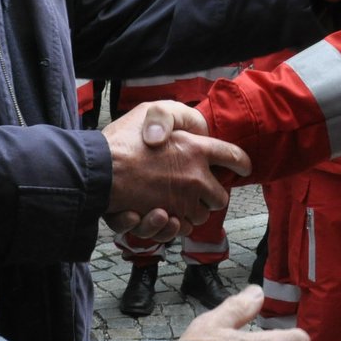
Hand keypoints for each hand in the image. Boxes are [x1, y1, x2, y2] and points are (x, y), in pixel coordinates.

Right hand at [103, 101, 250, 233]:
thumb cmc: (121, 140)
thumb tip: (189, 133)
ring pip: (201, 216)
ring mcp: (183, 202)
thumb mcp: (151, 111)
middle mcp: (196, 177)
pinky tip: (163, 214)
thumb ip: (173, 118)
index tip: (243, 167)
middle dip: (213, 195)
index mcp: (196, 148)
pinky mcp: (167, 220)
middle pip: (221, 196)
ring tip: (175, 201)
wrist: (98, 172)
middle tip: (198, 188)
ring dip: (192, 211)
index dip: (240, 162)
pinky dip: (174, 225)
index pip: (233, 156)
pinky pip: (181, 229)